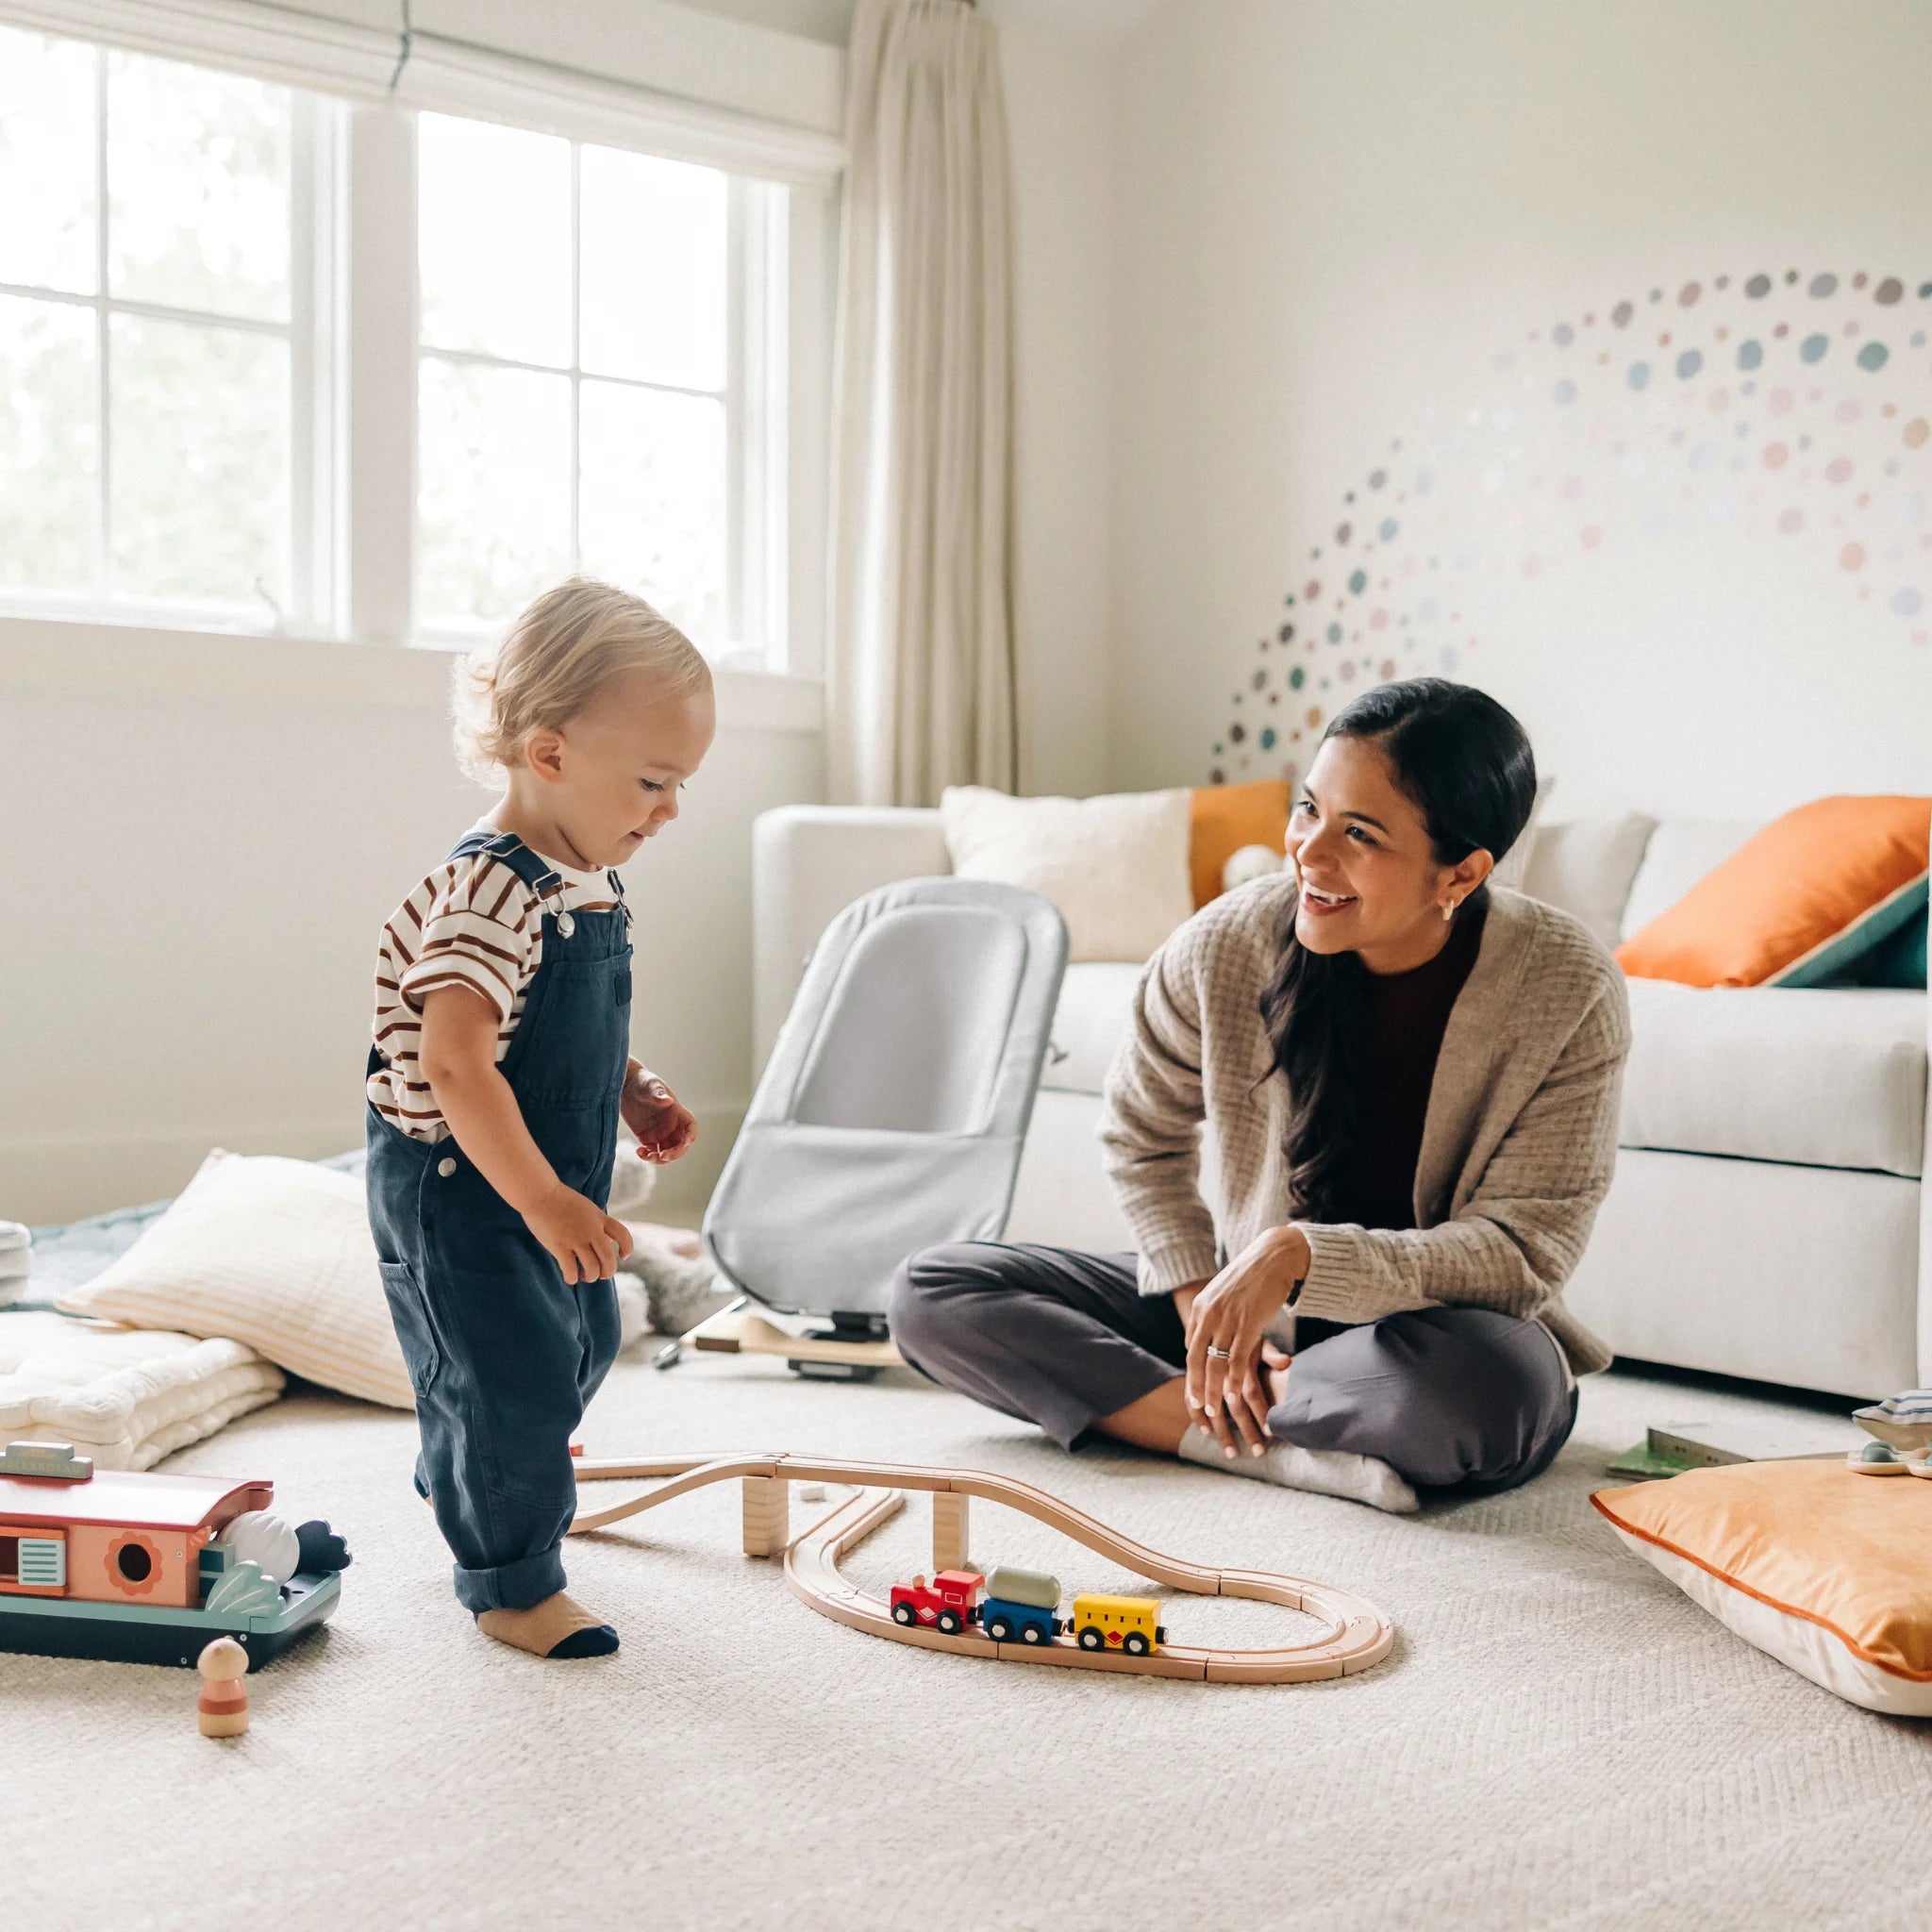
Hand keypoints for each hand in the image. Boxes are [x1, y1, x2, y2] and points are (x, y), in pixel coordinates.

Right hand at [523, 1184, 634, 1283]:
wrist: (540, 1193)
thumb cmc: (560, 1200)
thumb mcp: (587, 1208)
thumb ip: (598, 1223)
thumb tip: (607, 1241)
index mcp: (599, 1218)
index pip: (623, 1234)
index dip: (627, 1248)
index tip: (623, 1256)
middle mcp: (591, 1229)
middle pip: (609, 1259)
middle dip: (607, 1272)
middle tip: (600, 1274)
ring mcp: (576, 1238)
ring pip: (592, 1268)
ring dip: (590, 1277)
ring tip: (584, 1275)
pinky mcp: (559, 1246)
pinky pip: (571, 1270)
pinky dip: (572, 1278)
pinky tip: (570, 1277)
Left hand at [622, 1065, 697, 1163]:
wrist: (624, 1085)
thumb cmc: (642, 1081)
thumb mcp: (651, 1085)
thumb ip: (659, 1094)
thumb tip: (668, 1100)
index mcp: (677, 1113)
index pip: (691, 1128)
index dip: (690, 1137)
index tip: (684, 1143)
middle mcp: (671, 1125)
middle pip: (680, 1146)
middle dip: (674, 1154)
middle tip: (662, 1156)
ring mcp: (659, 1133)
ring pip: (666, 1153)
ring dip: (660, 1159)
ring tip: (647, 1155)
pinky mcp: (646, 1138)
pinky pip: (651, 1153)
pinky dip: (647, 1156)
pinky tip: (639, 1152)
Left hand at [1184, 1225, 1309, 1458]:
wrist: (1274, 1256)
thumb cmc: (1252, 1276)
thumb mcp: (1223, 1294)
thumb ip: (1213, 1315)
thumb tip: (1206, 1335)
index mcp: (1202, 1307)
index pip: (1191, 1346)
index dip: (1192, 1371)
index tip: (1194, 1389)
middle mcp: (1209, 1313)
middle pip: (1197, 1358)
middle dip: (1196, 1386)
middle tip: (1197, 1407)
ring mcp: (1228, 1318)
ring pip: (1216, 1362)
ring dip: (1213, 1389)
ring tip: (1214, 1409)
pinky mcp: (1248, 1323)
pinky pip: (1237, 1357)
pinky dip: (1234, 1378)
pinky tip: (1234, 1394)